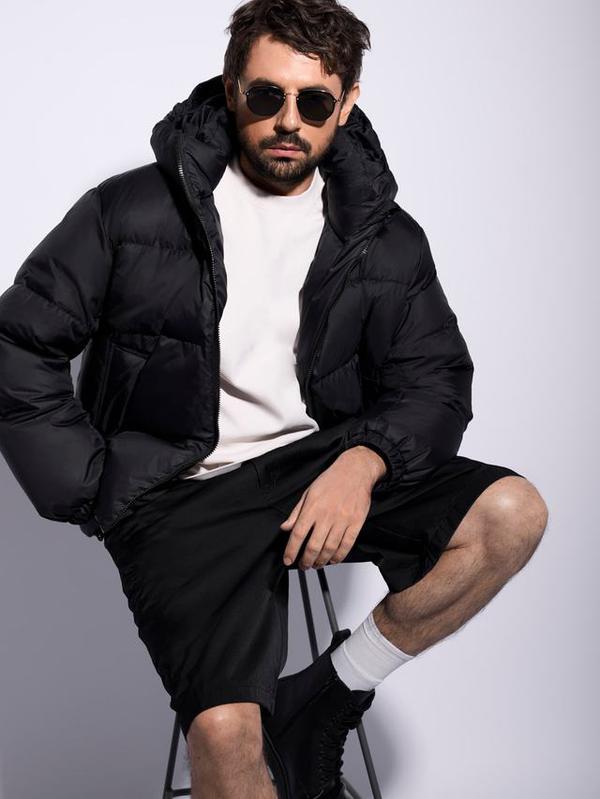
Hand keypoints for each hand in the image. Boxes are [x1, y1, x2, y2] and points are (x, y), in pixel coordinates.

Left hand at [280, 446, 386, 569]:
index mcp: (313, 507)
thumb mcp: (308, 492)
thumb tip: (286, 527)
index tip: (288, 559)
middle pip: (314, 546)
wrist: (356, 471)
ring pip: (330, 549)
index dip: (291, 550)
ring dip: (321, 561)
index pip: (298, 534)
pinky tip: (333, 559)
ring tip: (316, 564)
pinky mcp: (356, 523)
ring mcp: (342, 520)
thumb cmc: (332, 479)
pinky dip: (338, 557)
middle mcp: (327, 515)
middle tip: (303, 565)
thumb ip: (296, 512)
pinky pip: (346, 545)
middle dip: (306, 561)